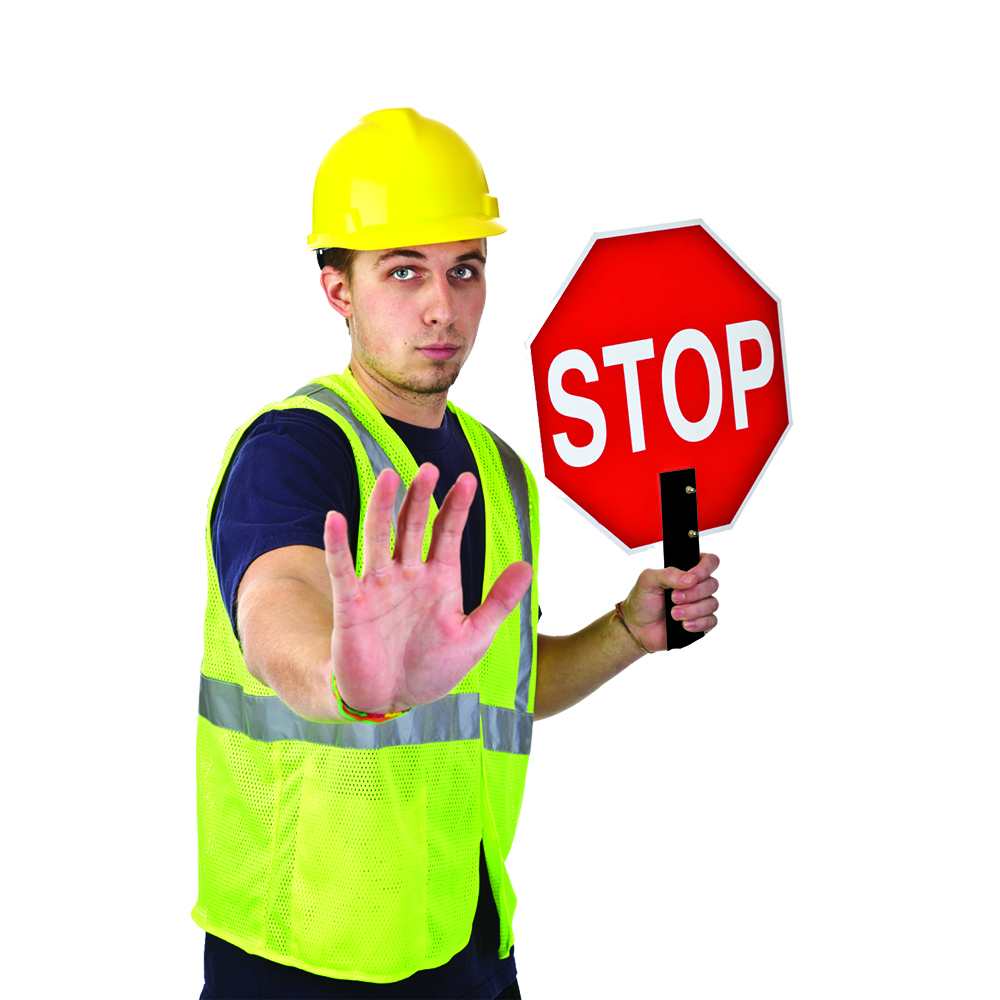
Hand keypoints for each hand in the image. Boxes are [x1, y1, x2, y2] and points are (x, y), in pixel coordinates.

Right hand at [323, 463, 533, 713]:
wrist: (391, 699)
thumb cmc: (432, 668)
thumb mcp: (475, 636)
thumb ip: (498, 601)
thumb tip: (527, 565)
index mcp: (439, 578)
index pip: (447, 532)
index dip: (456, 506)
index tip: (468, 480)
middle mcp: (408, 574)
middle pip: (413, 526)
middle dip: (421, 497)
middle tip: (429, 468)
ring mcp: (378, 585)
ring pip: (379, 537)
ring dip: (381, 507)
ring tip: (387, 477)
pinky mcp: (351, 603)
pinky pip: (343, 568)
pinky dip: (337, 544)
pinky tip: (335, 518)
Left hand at [621, 553, 719, 652]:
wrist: (637, 627)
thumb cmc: (643, 601)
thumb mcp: (648, 580)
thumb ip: (668, 574)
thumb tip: (691, 579)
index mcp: (686, 572)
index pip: (709, 561)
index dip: (705, 568)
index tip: (693, 576)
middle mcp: (696, 587)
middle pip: (712, 584)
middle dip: (693, 593)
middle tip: (674, 598)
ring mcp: (700, 605)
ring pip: (712, 604)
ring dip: (693, 610)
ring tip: (674, 614)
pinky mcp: (701, 623)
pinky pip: (711, 621)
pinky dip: (698, 623)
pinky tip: (684, 625)